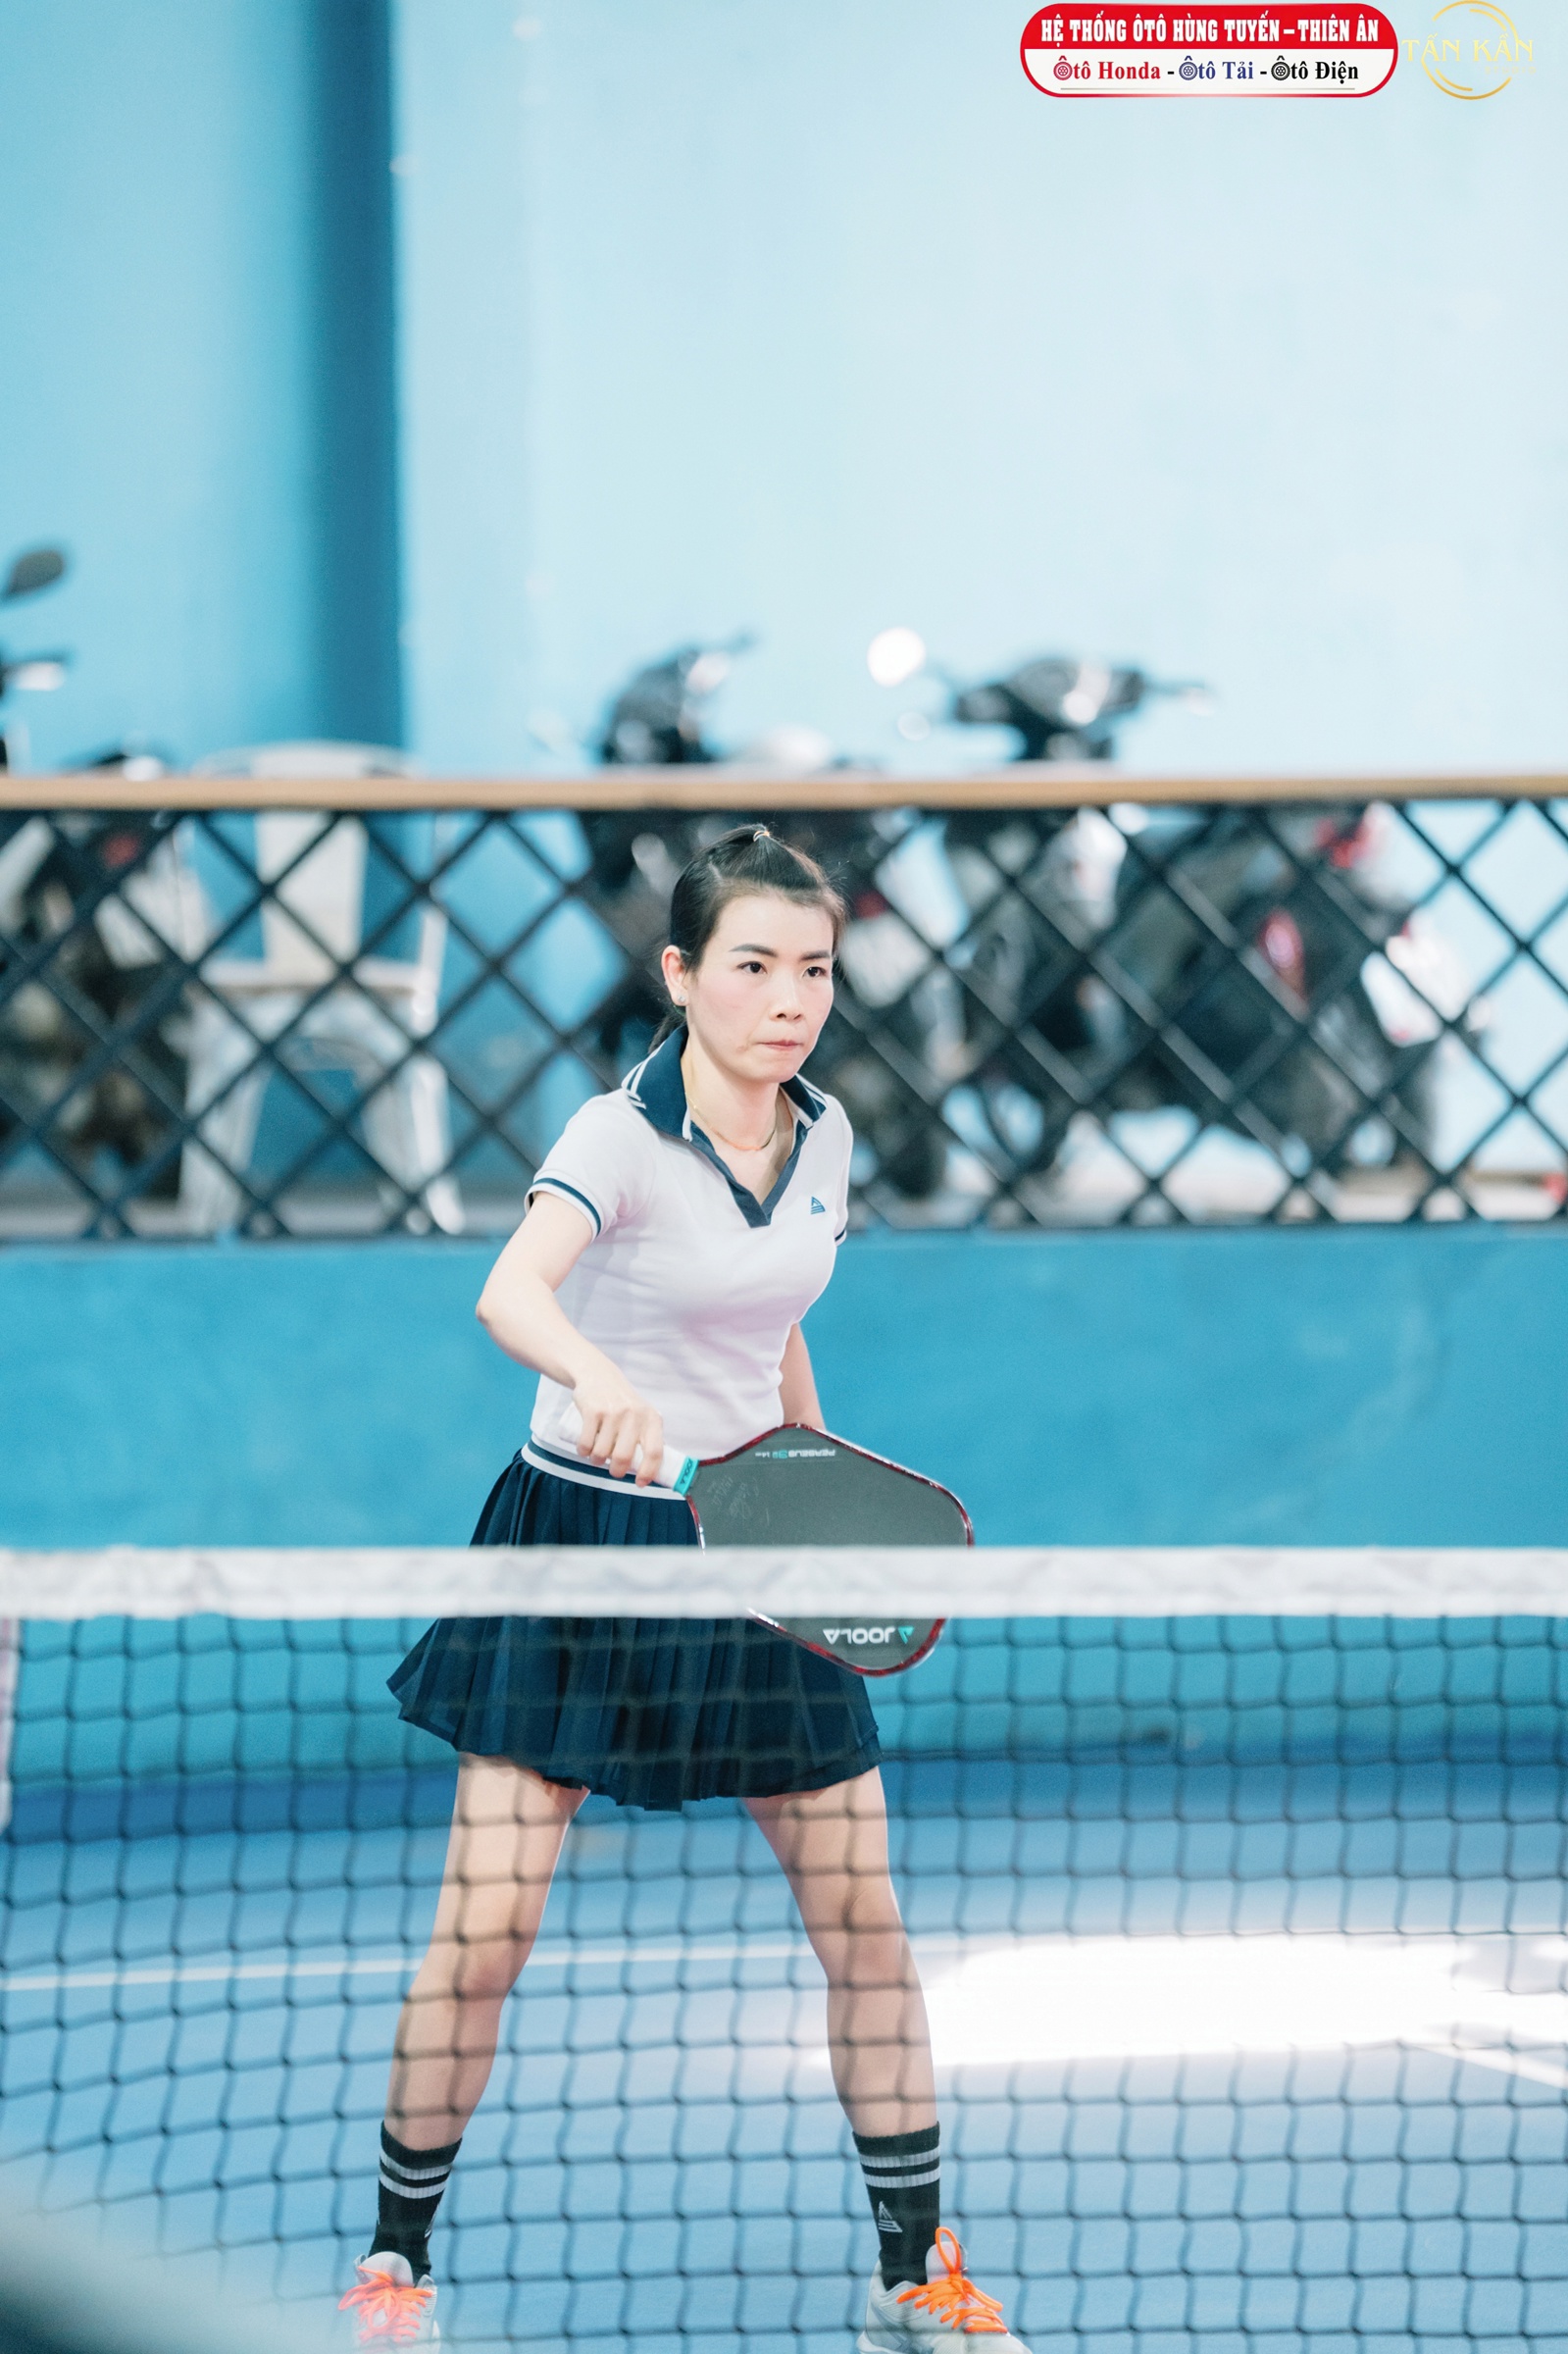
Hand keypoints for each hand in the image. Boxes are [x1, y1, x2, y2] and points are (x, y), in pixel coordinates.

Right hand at [572, 1361, 665, 1484]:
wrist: (599, 1375)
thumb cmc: (623, 1404)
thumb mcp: (643, 1415)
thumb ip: (648, 1437)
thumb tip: (654, 1472)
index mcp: (652, 1419)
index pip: (654, 1451)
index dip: (648, 1472)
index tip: (640, 1484)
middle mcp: (634, 1415)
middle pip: (624, 1457)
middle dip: (617, 1471)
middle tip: (614, 1471)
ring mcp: (613, 1412)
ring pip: (602, 1453)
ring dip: (596, 1461)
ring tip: (596, 1456)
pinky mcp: (593, 1410)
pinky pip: (586, 1443)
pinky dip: (583, 1452)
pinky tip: (584, 1449)